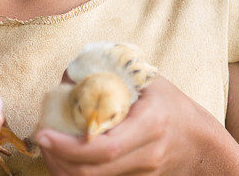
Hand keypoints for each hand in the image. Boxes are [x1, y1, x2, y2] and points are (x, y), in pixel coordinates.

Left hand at [36, 76, 238, 174]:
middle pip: (93, 171)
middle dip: (58, 158)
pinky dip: (74, 172)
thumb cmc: (167, 103)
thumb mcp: (144, 80)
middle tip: (39, 139)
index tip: (44, 133)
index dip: (69, 145)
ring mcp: (141, 173)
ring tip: (46, 147)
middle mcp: (147, 154)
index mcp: (150, 125)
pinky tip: (61, 157)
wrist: (198, 141)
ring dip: (62, 167)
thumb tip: (67, 75)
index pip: (105, 147)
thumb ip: (108, 73)